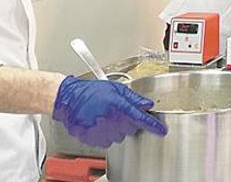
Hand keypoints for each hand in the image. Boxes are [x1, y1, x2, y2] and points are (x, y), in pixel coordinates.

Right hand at [53, 77, 167, 147]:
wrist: (69, 99)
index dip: (153, 126)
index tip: (162, 130)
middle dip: (129, 122)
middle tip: (118, 112)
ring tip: (106, 117)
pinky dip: (106, 134)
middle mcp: (110, 121)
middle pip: (132, 129)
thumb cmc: (91, 92)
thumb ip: (133, 98)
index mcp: (118, 106)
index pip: (141, 119)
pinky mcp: (93, 139)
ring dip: (117, 129)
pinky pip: (106, 141)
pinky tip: (99, 124)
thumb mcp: (116, 88)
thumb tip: (147, 104)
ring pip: (120, 136)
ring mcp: (101, 132)